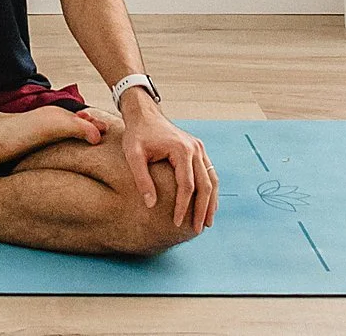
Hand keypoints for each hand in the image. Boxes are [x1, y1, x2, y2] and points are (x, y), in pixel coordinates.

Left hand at [120, 97, 217, 232]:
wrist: (145, 114)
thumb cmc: (137, 134)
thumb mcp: (133, 155)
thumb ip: (142, 179)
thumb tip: (151, 205)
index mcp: (181, 150)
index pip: (186, 185)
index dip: (183, 206)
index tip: (176, 223)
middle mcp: (195, 149)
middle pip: (205, 185)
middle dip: (202, 210)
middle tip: (198, 229)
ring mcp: (199, 148)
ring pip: (212, 180)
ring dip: (211, 202)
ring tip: (207, 222)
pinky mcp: (198, 150)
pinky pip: (209, 173)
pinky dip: (210, 190)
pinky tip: (207, 205)